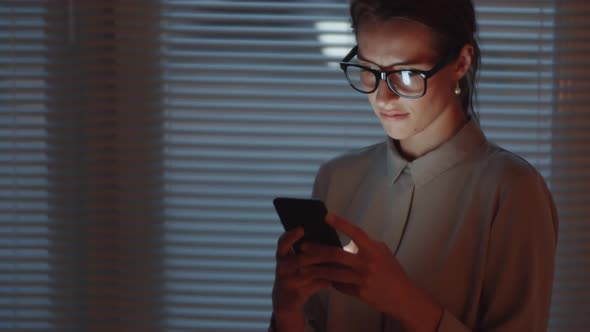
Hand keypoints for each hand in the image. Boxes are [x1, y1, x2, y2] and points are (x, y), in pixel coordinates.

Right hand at [271, 227, 337, 330]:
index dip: (291, 236)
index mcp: (282, 255)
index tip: (302, 229)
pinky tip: (334, 280)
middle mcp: (282, 267)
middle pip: (301, 259)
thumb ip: (308, 250)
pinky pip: (313, 286)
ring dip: (326, 269)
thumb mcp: (296, 261)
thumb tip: (330, 239)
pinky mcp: (296, 294)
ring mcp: (287, 281)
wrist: (285, 300)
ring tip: (340, 265)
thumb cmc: (295, 274)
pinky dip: (325, 282)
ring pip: (309, 273)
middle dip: (319, 255)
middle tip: (335, 251)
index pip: (283, 242)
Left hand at [299, 212, 442, 330]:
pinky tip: (317, 277)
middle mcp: (367, 263)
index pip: (356, 233)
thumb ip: (365, 245)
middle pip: (336, 255)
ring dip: (316, 268)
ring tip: (302, 265)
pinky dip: (328, 280)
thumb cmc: (391, 270)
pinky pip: (339, 285)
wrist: (403, 296)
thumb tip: (346, 238)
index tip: (326, 216)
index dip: (341, 223)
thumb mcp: (382, 252)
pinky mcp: (359, 293)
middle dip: (317, 250)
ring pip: (333, 273)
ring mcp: (362, 279)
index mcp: (373, 250)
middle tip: (303, 246)